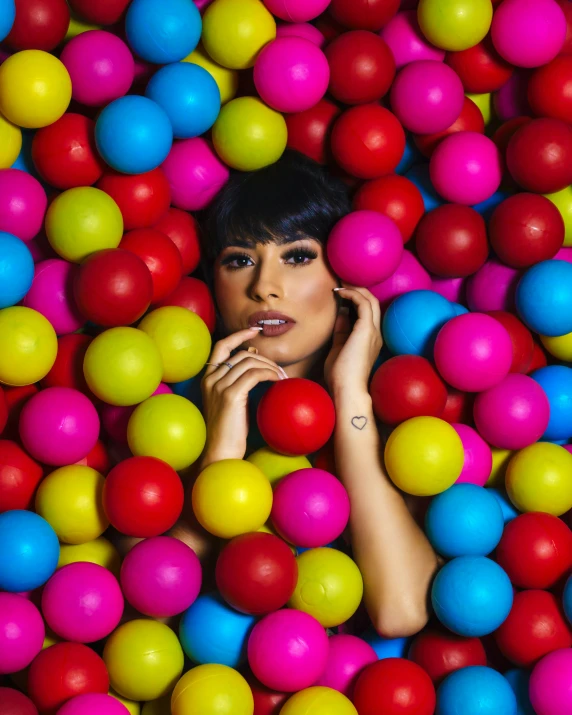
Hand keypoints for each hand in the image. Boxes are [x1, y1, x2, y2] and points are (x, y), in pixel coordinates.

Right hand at [199, 327, 286, 468]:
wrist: (220, 454)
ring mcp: (218, 386)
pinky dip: (269, 374)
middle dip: (265, 358)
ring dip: (270, 367)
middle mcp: (210, 379)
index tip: (255, 330)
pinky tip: (278, 381)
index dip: (238, 335)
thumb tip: (260, 372)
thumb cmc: (229, 433)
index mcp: (207, 379)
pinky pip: (255, 374)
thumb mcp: (231, 404)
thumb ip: (238, 386)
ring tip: (282, 378)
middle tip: (280, 370)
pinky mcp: (230, 395)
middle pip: (242, 354)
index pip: (221, 346)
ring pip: (250, 362)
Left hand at [324, 285, 382, 397]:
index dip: (356, 300)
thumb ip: (341, 331)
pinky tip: (340, 292)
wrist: (347, 389)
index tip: (341, 294)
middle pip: (372, 303)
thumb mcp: (339, 348)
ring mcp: (373, 331)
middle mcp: (375, 333)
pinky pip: (363, 304)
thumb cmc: (341, 375)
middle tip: (342, 283)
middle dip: (358, 290)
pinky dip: (352, 295)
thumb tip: (340, 314)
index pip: (367, 313)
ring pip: (370, 300)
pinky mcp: (366, 329)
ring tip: (341, 284)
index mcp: (371, 339)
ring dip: (355, 289)